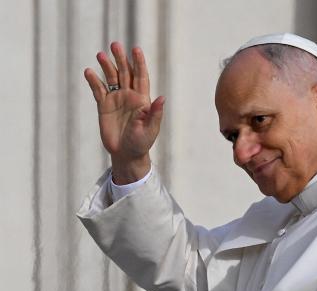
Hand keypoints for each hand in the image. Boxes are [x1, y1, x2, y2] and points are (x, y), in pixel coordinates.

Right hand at [84, 42, 164, 183]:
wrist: (126, 154)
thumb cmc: (142, 142)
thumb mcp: (151, 129)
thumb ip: (155, 113)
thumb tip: (162, 98)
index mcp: (142, 99)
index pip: (141, 77)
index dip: (139, 63)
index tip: (136, 49)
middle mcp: (129, 96)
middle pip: (125, 73)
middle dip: (121, 59)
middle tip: (115, 45)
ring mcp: (116, 100)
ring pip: (111, 78)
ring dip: (106, 66)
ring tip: (100, 55)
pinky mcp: (104, 106)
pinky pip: (98, 90)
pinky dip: (94, 81)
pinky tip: (89, 72)